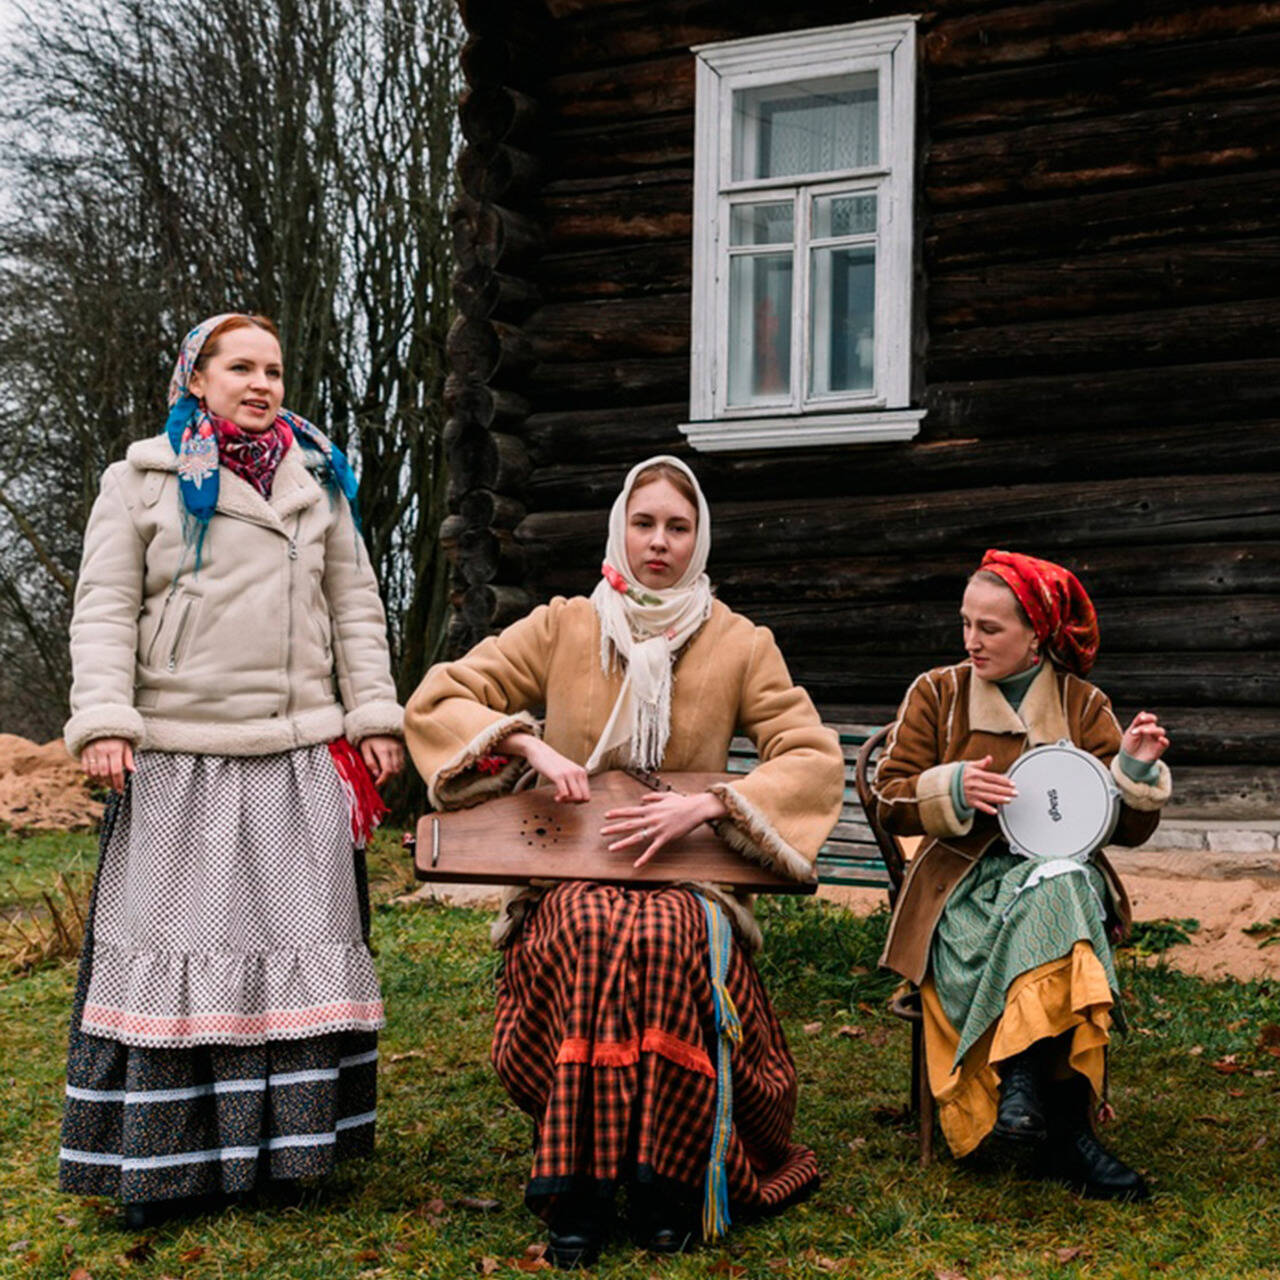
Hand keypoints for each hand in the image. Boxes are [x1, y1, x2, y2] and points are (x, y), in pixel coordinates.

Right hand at [81, 737, 134, 791]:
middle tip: (115, 788)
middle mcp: (101, 751)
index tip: (120, 789)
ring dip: (101, 781)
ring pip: (95, 773)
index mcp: (114, 749)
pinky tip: (98, 779)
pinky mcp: (83, 753)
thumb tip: (133, 771)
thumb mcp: (126, 745)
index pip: (116, 770)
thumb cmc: (117, 738)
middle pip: (105, 773)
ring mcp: (91, 752)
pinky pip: (86, 769)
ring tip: (107, 784)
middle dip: (110, 783)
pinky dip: (91, 776)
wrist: (100, 726)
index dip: (118, 782)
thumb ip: (129, 759)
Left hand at [360, 735, 403, 786]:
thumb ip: (370, 762)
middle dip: (387, 779)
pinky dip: (397, 768)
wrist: (377, 723)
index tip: (376, 785)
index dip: (383, 780)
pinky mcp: (402, 748)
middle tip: (378, 781)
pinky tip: (389, 768)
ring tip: (383, 775)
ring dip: (393, 775)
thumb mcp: (364, 749)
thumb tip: (376, 775)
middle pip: (395, 771)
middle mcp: (394, 750)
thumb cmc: (368, 737)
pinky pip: (402, 763)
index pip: (388, 770)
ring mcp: (400, 749)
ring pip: (400, 768)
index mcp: (383, 750)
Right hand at [501, 733, 589, 802]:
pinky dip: (560, 799)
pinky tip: (555, 796)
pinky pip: (565, 794)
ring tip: (558, 798)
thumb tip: (578, 798)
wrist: (539, 751)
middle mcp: (578, 772)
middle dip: (573, 803)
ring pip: (576, 797)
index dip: (578, 801)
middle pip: (584, 798)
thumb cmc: (552, 763)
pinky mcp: (558, 775)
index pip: (587, 795)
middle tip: (564, 799)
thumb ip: (574, 781)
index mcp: (582, 772)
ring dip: (566, 802)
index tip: (569, 798)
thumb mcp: (568, 771)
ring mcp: (568, 774)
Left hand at [600, 790, 728, 867]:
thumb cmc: (682, 802)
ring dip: (623, 843)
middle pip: (629, 824)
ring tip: (611, 848)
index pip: (630, 811)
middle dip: (614, 828)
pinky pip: (652, 850)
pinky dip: (644, 858)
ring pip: (637, 838)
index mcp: (650, 809)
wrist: (695, 809)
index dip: (617, 813)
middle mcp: (651, 819)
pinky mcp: (665, 838)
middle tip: (602, 832)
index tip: (606, 815)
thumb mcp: (665, 795)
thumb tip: (642, 799)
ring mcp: (657, 829)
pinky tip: (636, 864)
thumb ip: (652, 797)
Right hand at [962, 755, 1017, 815]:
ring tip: (1009, 800)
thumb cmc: (959, 774)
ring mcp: (972, 793)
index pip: (993, 777)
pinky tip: (995, 812)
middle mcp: (975, 784)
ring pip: (988, 797)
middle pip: (993, 788)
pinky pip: (979, 806)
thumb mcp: (968, 766)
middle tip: (1016, 793)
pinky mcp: (969, 801)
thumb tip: (990, 758)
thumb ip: (980, 763)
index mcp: (976, 774)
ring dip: (999, 799)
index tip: (1012, 783)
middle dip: (1006, 790)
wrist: (945, 784)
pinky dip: (987, 809)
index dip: (1004, 780)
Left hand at [1121, 711, 1169, 762]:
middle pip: (1153, 724)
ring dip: (1152, 730)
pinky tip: (1160, 739)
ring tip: (1142, 732)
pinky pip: (1165, 742)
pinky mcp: (1159, 748)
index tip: (1141, 718)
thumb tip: (1143, 712)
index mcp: (1145, 726)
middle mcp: (1152, 732)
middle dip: (1146, 725)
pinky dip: (1164, 740)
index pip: (1150, 718)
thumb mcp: (1130, 733)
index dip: (1147, 717)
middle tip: (1137, 731)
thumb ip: (1137, 723)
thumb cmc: (1129, 745)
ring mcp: (1156, 739)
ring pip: (1160, 731)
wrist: (1129, 760)